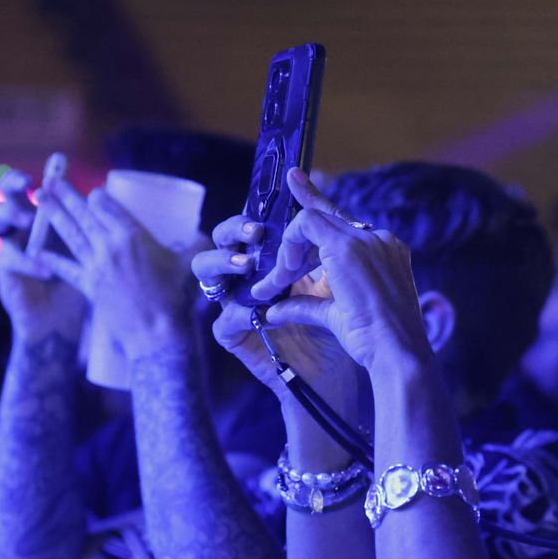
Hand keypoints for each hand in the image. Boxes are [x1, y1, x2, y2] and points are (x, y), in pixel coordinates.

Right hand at [0, 169, 87, 342]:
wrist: (62, 320)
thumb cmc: (80, 280)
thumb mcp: (89, 250)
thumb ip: (90, 226)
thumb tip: (105, 196)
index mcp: (44, 216)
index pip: (40, 187)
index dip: (47, 176)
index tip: (59, 162)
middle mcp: (22, 224)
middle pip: (8, 193)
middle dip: (14, 183)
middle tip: (29, 183)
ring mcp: (8, 243)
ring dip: (14, 215)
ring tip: (30, 219)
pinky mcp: (3, 268)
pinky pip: (9, 257)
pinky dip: (30, 262)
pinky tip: (47, 270)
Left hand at [39, 175, 193, 359]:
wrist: (156, 335)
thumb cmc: (176, 298)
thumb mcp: (189, 264)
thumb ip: (194, 245)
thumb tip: (200, 235)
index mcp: (133, 237)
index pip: (107, 206)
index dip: (98, 196)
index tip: (94, 193)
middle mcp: (110, 247)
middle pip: (83, 215)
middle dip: (66, 195)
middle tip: (50, 179)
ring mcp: (96, 267)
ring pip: (70, 234)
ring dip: (53, 214)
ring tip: (40, 198)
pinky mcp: (88, 286)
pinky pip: (65, 268)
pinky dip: (51, 259)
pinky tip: (38, 250)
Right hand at [193, 217, 363, 412]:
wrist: (351, 371)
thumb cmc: (350, 321)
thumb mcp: (339, 272)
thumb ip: (323, 238)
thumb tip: (311, 187)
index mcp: (275, 260)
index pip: (255, 227)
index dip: (259, 213)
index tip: (268, 210)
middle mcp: (252, 278)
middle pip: (223, 240)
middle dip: (234, 230)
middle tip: (256, 232)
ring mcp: (240, 306)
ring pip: (206, 273)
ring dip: (222, 262)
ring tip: (248, 264)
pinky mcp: (237, 338)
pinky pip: (222, 320)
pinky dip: (237, 311)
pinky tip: (260, 309)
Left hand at [259, 169, 431, 374]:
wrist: (396, 352)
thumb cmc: (375, 342)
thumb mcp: (337, 317)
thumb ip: (307, 305)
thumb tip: (274, 309)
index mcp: (386, 252)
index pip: (345, 221)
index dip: (317, 201)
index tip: (296, 180)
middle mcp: (380, 239)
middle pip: (327, 218)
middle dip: (296, 225)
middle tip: (272, 239)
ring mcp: (367, 239)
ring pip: (312, 221)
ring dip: (289, 250)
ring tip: (275, 280)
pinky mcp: (348, 246)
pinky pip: (306, 225)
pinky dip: (289, 246)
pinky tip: (284, 272)